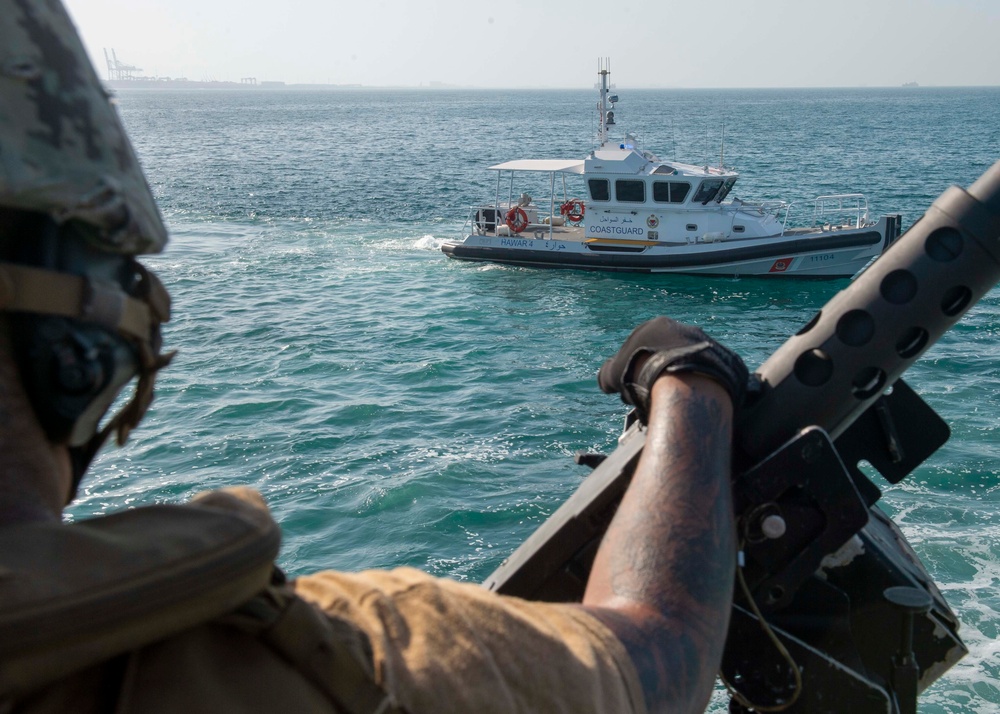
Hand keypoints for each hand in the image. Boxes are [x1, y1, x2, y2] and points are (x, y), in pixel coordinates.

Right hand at [597, 316, 749, 422]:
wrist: (685, 384)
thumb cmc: (645, 376)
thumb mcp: (613, 375)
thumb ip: (607, 374)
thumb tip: (604, 380)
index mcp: (658, 326)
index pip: (644, 346)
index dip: (637, 369)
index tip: (637, 388)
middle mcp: (686, 328)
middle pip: (670, 352)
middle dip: (662, 371)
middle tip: (656, 395)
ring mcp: (710, 343)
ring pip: (693, 362)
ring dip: (685, 378)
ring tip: (679, 401)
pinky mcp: (728, 360)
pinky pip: (714, 374)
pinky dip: (705, 385)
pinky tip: (698, 400)